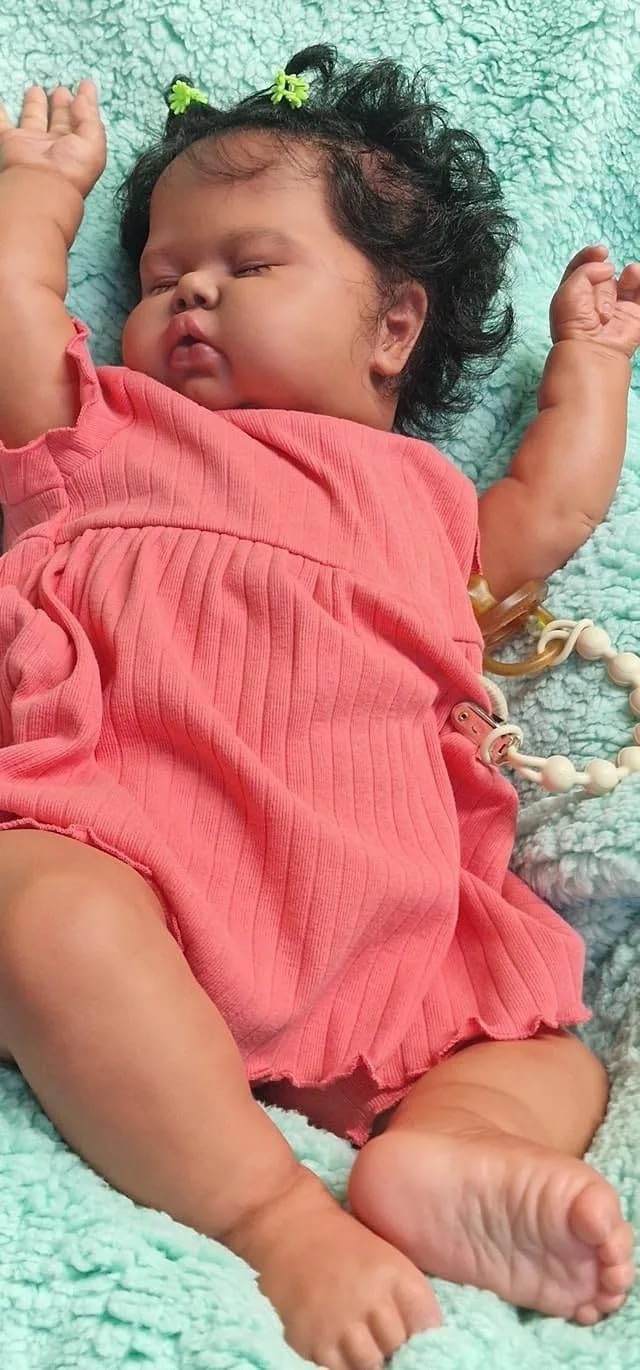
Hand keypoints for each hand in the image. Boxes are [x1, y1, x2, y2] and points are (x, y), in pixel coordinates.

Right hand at [0, 81, 105, 197]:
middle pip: (58, 119)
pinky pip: (3, 123)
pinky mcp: (12, 141)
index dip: (84, 102)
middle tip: (61, 89)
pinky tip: (1, 100)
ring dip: (34, 104)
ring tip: (36, 88)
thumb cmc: (72, 169)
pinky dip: (0, 112)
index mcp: (78, 146)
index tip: (85, 85)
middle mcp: (56, 145)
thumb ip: (90, 115)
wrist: (42, 187)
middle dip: (60, 103)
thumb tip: (84, 94)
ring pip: (33, 117)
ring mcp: (33, 142)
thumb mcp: (93, 141)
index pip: (82, 120)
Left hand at [550, 245, 639, 358]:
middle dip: (601, 287)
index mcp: (574, 294)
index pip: (583, 266)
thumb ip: (585, 268)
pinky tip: (638, 277)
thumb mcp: (568, 290)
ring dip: (626, 281)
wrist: (591, 351)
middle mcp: (595, 300)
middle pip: (604, 275)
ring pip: (624, 280)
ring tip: (615, 302)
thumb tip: (609, 268)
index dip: (591, 255)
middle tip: (595, 312)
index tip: (601, 252)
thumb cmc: (573, 325)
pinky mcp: (634, 316)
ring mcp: (616, 307)